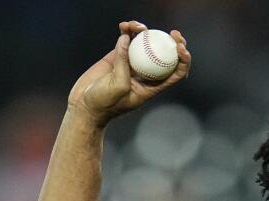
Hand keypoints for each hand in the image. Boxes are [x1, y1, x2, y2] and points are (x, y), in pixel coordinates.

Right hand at [67, 21, 191, 126]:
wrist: (84, 105)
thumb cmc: (105, 104)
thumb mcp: (118, 87)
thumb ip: (123, 64)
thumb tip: (127, 38)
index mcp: (153, 86)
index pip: (176, 73)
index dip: (184, 60)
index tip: (181, 49)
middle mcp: (146, 74)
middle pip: (165, 56)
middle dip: (173, 43)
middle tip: (172, 33)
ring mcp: (132, 64)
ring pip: (145, 44)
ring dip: (145, 32)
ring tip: (136, 26)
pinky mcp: (118, 56)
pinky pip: (126, 41)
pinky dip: (127, 32)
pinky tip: (125, 26)